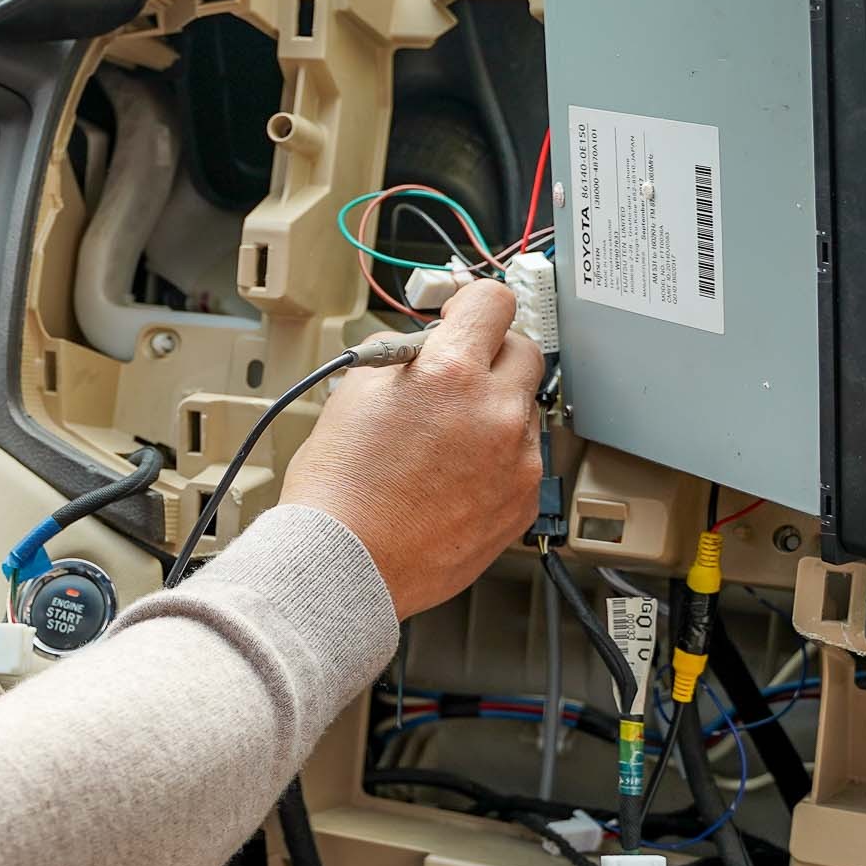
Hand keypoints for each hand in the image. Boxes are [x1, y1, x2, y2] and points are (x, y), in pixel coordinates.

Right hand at [280, 281, 543, 618]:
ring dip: (495, 410)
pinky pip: (524, 458)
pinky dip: (498, 457)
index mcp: (450, 373)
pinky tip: (456, 474)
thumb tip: (423, 343)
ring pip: (525, 407)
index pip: (492, 302)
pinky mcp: (522, 501)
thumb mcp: (354, 392)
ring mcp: (516, 459)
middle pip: (522, 351)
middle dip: (490, 356)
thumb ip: (400, 355)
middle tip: (457, 376)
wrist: (348, 563)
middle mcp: (494, 411)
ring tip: (447, 439)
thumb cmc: (340, 490)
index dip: (471, 305)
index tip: (464, 317)